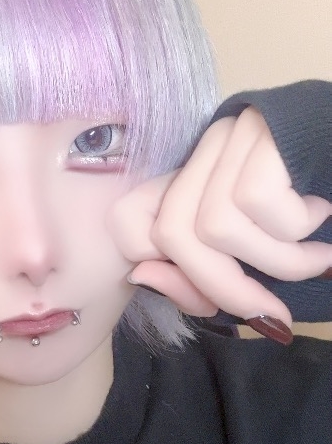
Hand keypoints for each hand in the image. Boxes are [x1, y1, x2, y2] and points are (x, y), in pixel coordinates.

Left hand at [109, 107, 331, 337]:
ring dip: (276, 263)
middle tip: (270, 311)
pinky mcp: (269, 133)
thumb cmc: (329, 210)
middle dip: (220, 288)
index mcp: (202, 174)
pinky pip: (261, 207)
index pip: (131, 220)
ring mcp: (239, 134)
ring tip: (321, 257)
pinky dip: (298, 234)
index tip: (205, 302)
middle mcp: (212, 146)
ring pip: (216, 226)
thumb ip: (210, 269)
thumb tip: (143, 277)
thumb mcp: (266, 251)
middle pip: (173, 233)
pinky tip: (327, 220)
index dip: (161, 272)